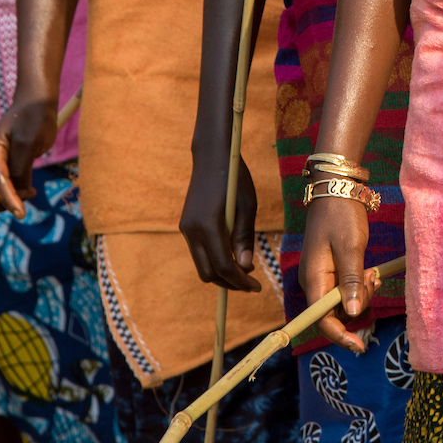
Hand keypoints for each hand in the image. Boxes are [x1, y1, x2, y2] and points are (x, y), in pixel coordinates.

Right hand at [0, 95, 57, 213]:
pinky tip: (29, 189)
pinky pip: (0, 185)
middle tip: (22, 206)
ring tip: (31, 192)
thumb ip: (21, 166)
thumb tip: (16, 191)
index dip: (6, 199)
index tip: (20, 213)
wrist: (36, 104)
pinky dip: (11, 193)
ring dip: (7, 198)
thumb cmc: (34, 118)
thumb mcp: (30, 141)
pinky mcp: (0, 165)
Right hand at [179, 148, 263, 291]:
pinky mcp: (186, 225)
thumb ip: (244, 238)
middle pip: (208, 273)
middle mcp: (192, 231)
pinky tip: (232, 255)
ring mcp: (186, 229)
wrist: (211, 156)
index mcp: (208, 226)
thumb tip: (245, 267)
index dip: (240, 281)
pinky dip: (214, 259)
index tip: (257, 286)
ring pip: (202, 265)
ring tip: (245, 270)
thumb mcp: (246, 207)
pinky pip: (199, 252)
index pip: (224, 267)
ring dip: (221, 273)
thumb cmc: (234, 179)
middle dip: (229, 283)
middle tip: (250, 283)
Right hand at [300, 194, 375, 352]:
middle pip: (335, 314)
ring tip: (372, 272)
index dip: (340, 336)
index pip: (321, 320)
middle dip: (357, 306)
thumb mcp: (350, 247)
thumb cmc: (342, 216)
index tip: (360, 345)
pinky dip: (360, 286)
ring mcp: (323, 276)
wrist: (337, 190)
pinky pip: (346, 289)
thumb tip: (353, 313)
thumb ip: (351, 281)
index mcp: (313, 279)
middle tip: (373, 280)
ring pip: (344, 302)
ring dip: (361, 294)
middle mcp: (315, 282)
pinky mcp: (332, 271)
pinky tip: (369, 272)